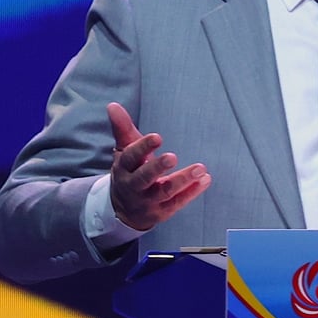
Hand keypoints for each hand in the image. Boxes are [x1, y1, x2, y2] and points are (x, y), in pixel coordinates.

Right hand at [107, 102, 210, 230]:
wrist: (124, 210)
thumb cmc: (129, 173)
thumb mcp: (124, 152)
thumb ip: (123, 129)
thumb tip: (113, 105)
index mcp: (123, 169)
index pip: (130, 157)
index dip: (142, 147)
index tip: (157, 137)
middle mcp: (133, 187)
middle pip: (144, 178)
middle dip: (157, 167)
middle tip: (172, 156)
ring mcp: (147, 201)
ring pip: (164, 192)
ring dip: (182, 180)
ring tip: (200, 168)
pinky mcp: (162, 212)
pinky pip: (177, 203)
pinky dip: (191, 192)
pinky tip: (205, 179)